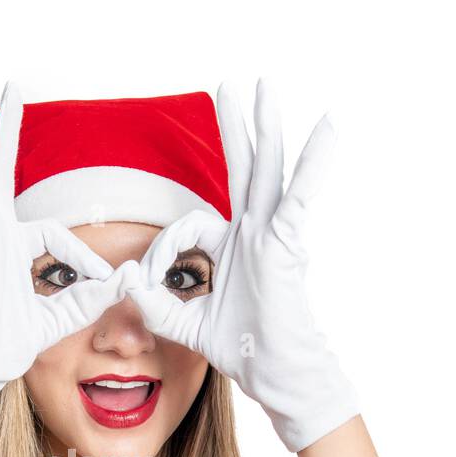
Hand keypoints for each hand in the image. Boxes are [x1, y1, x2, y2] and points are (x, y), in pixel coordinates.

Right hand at [0, 83, 123, 439]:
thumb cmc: (1, 346)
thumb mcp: (57, 319)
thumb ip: (89, 299)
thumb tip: (126, 279)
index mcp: (9, 252)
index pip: (52, 235)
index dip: (81, 257)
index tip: (104, 281)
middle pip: (0, 172)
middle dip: (5, 133)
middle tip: (11, 89)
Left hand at [129, 77, 359, 452]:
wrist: (273, 370)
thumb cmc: (240, 348)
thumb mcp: (184, 323)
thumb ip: (152, 302)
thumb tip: (126, 277)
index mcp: (230, 248)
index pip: (188, 226)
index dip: (162, 249)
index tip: (148, 278)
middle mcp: (252, 234)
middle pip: (243, 169)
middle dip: (236, 128)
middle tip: (232, 86)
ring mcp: (271, 235)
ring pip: (267, 171)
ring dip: (265, 128)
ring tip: (266, 87)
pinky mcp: (286, 244)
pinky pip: (297, 197)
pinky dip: (313, 164)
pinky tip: (329, 129)